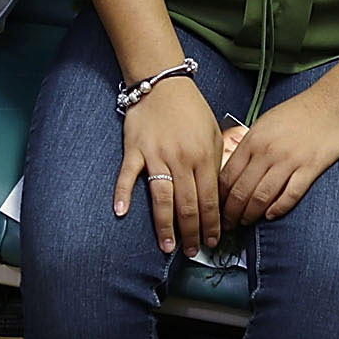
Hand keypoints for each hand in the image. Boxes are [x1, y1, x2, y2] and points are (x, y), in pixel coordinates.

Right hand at [117, 79, 221, 254]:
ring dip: (165, 226)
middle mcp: (180, 160)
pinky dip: (123, 194)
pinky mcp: (134, 150)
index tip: (213, 241)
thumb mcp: (213, 135)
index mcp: (202, 157)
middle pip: (187, 205)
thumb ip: (214, 165)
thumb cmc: (191, 111)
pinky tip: (121, 214)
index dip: (212, 224)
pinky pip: (127, 176)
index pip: (209, 200)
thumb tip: (217, 197)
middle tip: (193, 253)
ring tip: (168, 248)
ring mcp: (155, 156)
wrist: (163, 85)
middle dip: (192, 233)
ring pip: (162, 198)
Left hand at [218, 90, 338, 228]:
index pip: (227, 176)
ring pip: (262, 196)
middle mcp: (267, 152)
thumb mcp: (264, 124)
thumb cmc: (297, 113)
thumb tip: (234, 171)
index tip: (217, 209)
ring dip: (250, 214)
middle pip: (241, 191)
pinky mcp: (310, 168)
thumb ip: (249, 147)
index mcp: (253, 140)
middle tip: (227, 224)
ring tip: (245, 223)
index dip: (219, 198)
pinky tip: (271, 216)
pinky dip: (278, 208)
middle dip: (231, 213)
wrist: (331, 105)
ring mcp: (289, 161)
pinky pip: (290, 195)